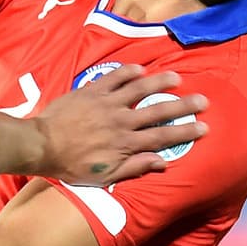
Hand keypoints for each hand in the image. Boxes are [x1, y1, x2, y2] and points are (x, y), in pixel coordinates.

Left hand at [36, 65, 208, 185]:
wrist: (42, 145)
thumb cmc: (71, 165)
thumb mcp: (104, 177)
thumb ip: (134, 168)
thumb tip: (162, 163)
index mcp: (126, 144)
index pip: (162, 137)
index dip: (185, 132)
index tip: (204, 126)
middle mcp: (121, 122)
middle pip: (158, 111)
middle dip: (183, 106)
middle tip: (202, 100)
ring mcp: (107, 104)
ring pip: (139, 90)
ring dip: (160, 83)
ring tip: (177, 77)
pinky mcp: (91, 92)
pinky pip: (113, 78)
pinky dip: (127, 72)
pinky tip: (140, 68)